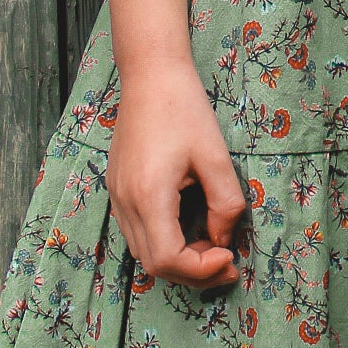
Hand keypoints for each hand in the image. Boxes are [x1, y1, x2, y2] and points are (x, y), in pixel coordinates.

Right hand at [104, 57, 247, 288]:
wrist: (149, 75)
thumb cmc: (184, 108)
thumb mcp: (216, 156)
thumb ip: (226, 203)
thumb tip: (224, 238)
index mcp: (149, 195)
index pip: (168, 260)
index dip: (201, 269)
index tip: (230, 254)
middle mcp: (125, 202)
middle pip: (153, 265)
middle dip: (193, 272)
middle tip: (228, 262)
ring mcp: (116, 197)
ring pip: (142, 253)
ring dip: (179, 260)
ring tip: (213, 246)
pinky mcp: (117, 189)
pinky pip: (136, 233)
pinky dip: (164, 243)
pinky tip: (189, 229)